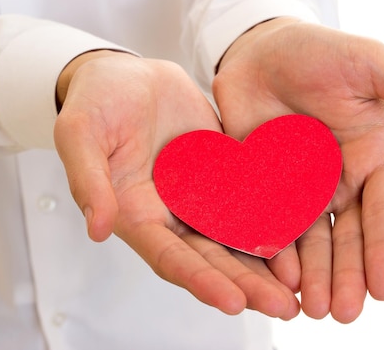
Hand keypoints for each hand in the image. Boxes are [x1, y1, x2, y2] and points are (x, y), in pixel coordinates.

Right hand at [54, 50, 299, 318]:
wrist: (128, 75)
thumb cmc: (96, 101)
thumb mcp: (80, 133)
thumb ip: (88, 180)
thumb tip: (97, 228)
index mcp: (136, 214)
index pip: (170, 257)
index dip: (200, 280)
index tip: (233, 302)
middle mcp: (171, 214)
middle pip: (211, 258)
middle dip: (246, 284)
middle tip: (283, 308)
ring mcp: (199, 195)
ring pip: (236, 236)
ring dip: (266, 263)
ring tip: (300, 286)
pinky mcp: (222, 172)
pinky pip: (250, 198)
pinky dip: (273, 217)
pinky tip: (304, 232)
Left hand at [213, 18, 383, 322]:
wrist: (261, 48)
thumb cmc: (321, 52)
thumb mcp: (372, 66)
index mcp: (373, 158)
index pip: (383, 213)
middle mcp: (341, 180)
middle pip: (348, 238)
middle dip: (347, 275)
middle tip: (343, 314)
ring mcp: (302, 186)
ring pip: (312, 240)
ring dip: (314, 275)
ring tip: (313, 310)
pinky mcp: (265, 183)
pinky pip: (271, 223)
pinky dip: (274, 251)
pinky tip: (275, 277)